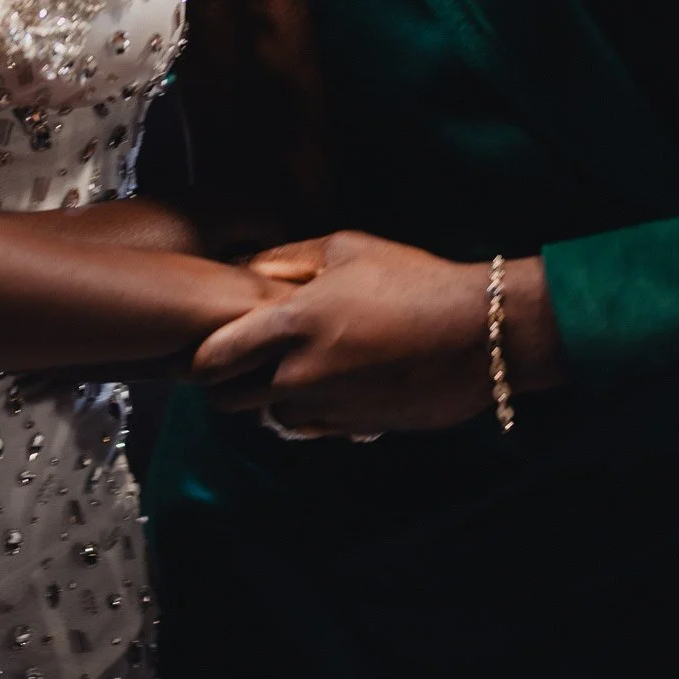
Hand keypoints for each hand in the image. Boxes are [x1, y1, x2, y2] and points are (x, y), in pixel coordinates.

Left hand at [191, 230, 562, 437]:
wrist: (476, 334)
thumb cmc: (411, 279)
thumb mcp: (346, 248)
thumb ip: (288, 260)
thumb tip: (248, 270)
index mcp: (291, 323)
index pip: (214, 357)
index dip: (201, 356)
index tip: (207, 346)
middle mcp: (300, 374)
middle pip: (229, 400)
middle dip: (225, 385)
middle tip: (240, 362)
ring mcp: (327, 409)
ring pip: (269, 418)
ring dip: (269, 400)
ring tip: (291, 369)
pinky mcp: (354, 430)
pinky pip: (310, 428)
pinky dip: (307, 412)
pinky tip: (329, 383)